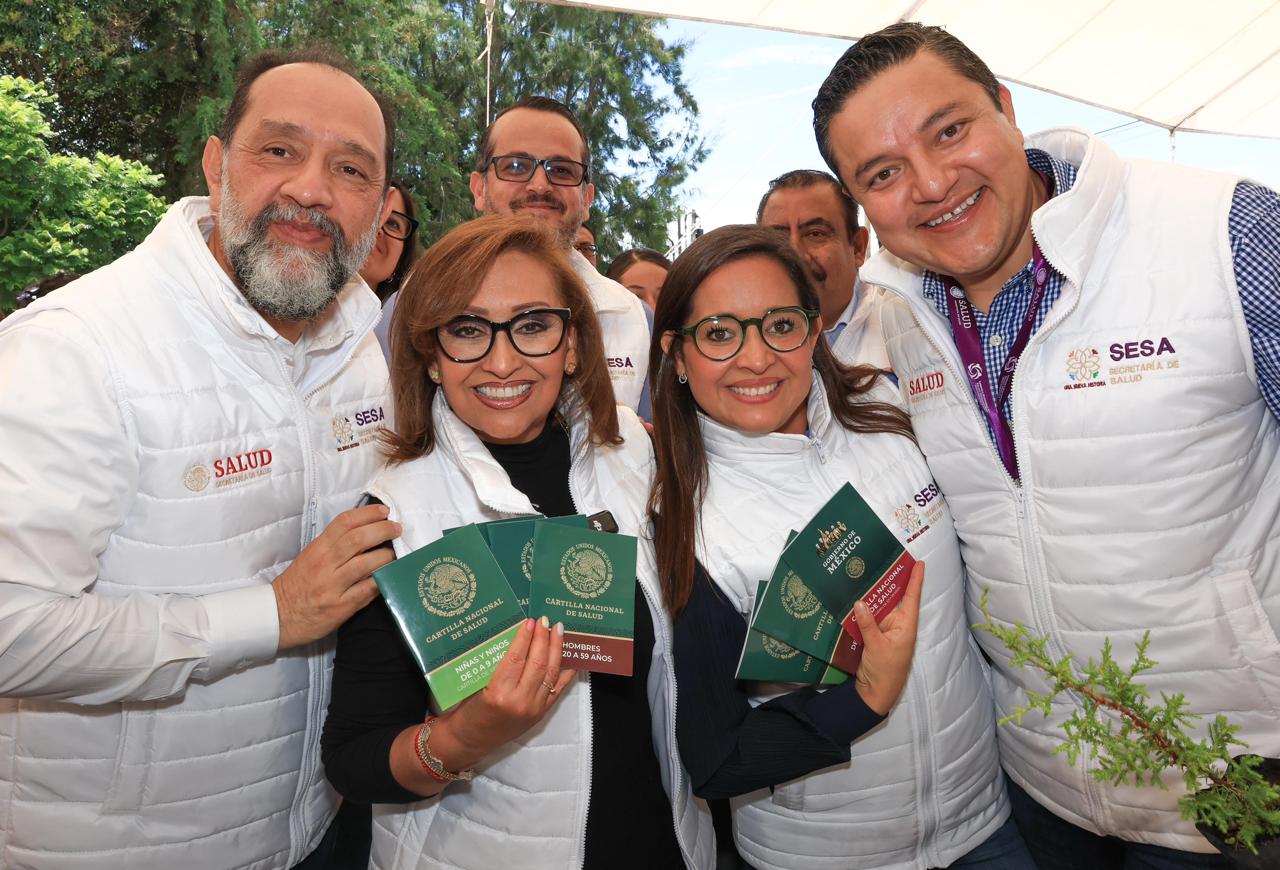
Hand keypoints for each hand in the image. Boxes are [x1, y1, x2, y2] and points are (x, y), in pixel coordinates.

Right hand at [272, 504, 399, 649]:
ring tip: (396, 553)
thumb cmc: (297, 585)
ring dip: (387, 556)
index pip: (344, 523)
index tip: (384, 511)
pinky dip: (383, 579)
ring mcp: (334, 586)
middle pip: (358, 539)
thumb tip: (366, 531)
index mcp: (317, 549)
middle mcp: (325, 565)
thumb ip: (334, 545)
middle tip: (396, 528)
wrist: (279, 617)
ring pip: (367, 563)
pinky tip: (390, 575)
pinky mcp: (342, 606)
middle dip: (383, 530)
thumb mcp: (310, 557)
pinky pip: (368, 589)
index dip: (367, 513)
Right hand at [435, 617, 576, 766]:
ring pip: (549, 674)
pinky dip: (564, 674)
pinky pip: (556, 690)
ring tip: (558, 632)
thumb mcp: (477, 685)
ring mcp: (532, 709)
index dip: (524, 638)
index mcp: (498, 693)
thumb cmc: (467, 711)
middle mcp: (518, 701)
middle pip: (536, 664)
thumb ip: (497, 666)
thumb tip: (517, 639)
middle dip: (543, 639)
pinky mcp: (539, 715)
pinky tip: (570, 660)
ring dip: (556, 650)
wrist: (470, 741)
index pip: (516, 658)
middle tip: (546, 621)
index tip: (530, 621)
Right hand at [852, 560, 924, 715]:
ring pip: (879, 606)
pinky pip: (868, 617)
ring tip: (866, 571)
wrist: (875, 692)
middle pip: (894, 597)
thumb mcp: (876, 646)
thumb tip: (859, 602)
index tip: (919, 563)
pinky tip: (854, 596)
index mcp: (905, 625)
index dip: (915, 580)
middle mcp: (897, 623)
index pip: (911, 597)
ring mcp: (885, 629)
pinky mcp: (873, 635)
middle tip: (884, 557)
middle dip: (890, 580)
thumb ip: (868, 624)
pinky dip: (862, 608)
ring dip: (872, 593)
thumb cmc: (885, 670)